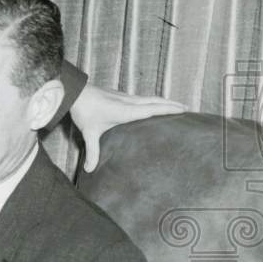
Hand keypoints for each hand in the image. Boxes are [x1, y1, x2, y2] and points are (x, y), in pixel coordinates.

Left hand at [70, 84, 185, 171]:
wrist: (74, 92)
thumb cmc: (83, 111)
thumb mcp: (89, 133)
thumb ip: (92, 151)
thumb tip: (89, 170)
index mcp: (125, 111)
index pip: (152, 109)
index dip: (168, 109)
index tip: (183, 110)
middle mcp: (129, 102)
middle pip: (155, 101)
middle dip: (172, 105)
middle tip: (188, 109)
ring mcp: (125, 97)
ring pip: (150, 98)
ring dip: (164, 101)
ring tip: (177, 106)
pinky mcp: (121, 95)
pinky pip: (142, 97)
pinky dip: (153, 100)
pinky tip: (154, 104)